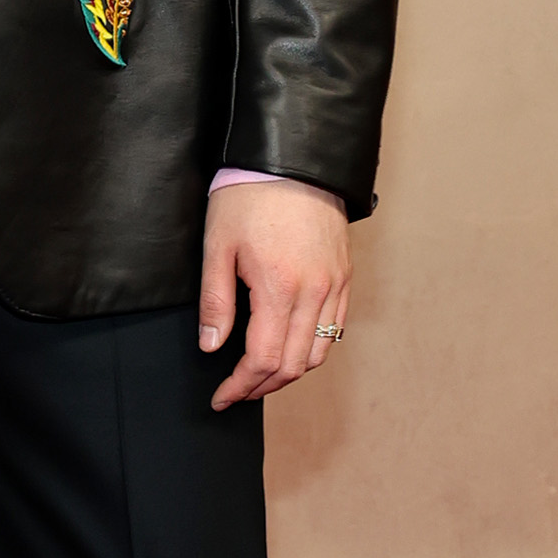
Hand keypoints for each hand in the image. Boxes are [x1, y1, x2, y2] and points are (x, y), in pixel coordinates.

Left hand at [199, 179, 349, 412]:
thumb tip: (212, 346)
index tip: (222, 396)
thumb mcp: (218, 246)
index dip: (241, 386)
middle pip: (293, 365)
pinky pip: (336, 329)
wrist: (294, 160)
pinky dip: (313, 349)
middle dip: (262, 386)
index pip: (263, 359)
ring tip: (261, 375)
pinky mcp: (344, 276)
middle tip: (236, 391)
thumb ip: (216, 301)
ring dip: (289, 372)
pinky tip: (290, 347)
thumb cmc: (250, 196)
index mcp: (280, 288)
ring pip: (319, 353)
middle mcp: (315, 293)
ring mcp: (334, 286)